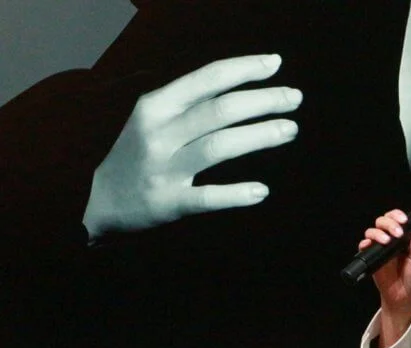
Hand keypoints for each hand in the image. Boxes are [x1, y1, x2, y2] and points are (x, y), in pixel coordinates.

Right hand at [83, 54, 302, 239]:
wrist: (98, 200)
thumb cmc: (139, 153)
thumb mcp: (153, 118)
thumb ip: (189, 101)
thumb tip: (241, 83)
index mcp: (156, 106)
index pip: (207, 79)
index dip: (244, 69)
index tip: (276, 64)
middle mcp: (159, 133)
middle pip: (220, 110)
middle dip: (263, 100)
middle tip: (294, 98)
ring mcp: (163, 168)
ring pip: (218, 146)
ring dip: (259, 136)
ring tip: (290, 130)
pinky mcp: (169, 202)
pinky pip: (207, 197)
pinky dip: (236, 194)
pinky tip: (261, 191)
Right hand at [359, 209, 410, 345]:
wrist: (402, 297)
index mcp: (402, 238)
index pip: (396, 219)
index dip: (397, 216)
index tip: (404, 220)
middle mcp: (389, 240)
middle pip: (382, 221)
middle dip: (388, 223)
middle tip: (397, 233)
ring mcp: (378, 248)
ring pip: (371, 231)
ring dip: (377, 233)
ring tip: (387, 240)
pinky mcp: (370, 258)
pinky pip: (363, 247)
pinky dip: (365, 244)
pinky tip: (370, 245)